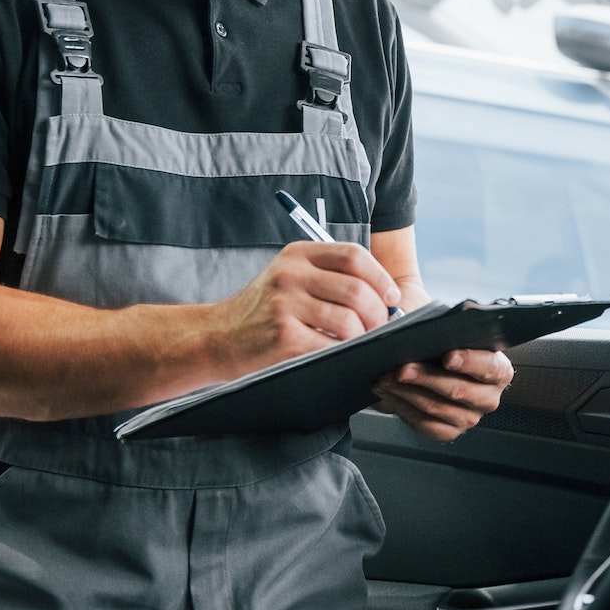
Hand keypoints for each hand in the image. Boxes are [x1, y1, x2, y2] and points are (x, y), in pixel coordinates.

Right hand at [203, 241, 400, 377]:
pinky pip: (331, 345)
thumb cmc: (263, 311)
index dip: (380, 277)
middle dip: (378, 313)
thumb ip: (329, 277)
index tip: (391, 297)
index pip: (354, 256)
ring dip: (364, 337)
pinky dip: (344, 353)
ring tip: (360, 343)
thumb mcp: (290, 278)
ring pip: (348, 320)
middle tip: (381, 328)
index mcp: (298, 254)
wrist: (217, 337)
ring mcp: (285, 305)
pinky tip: (340, 354)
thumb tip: (384, 295)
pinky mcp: (283, 337)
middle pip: (356, 289)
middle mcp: (291, 274)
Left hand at [372, 349, 513, 442]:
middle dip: (425, 377)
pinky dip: (401, 407)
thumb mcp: (455, 337)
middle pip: (457, 390)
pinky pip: (423, 424)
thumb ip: (448, 335)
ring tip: (384, 378)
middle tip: (401, 368)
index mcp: (498, 371)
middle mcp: (488, 398)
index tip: (447, 356)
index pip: (488, 367)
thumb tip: (422, 335)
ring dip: (405, 392)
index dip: (468, 361)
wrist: (444, 371)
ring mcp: (469, 418)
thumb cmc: (451, 348)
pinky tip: (387, 393)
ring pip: (435, 408)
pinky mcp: (449, 432)